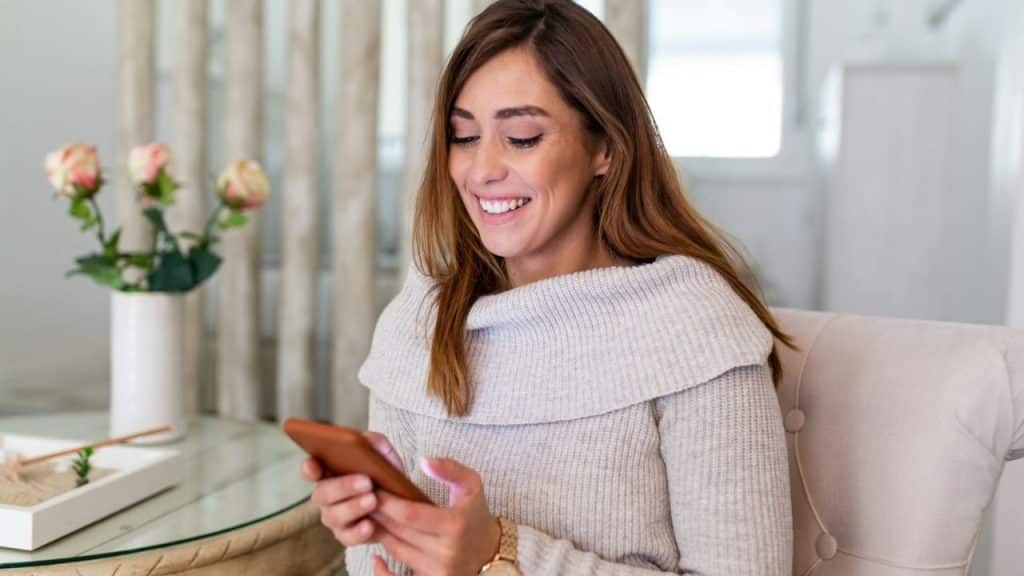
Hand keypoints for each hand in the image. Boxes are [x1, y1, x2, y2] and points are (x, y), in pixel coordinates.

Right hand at [301, 430, 402, 547]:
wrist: (402, 502)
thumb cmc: (384, 474)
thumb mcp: (383, 455)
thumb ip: (375, 443)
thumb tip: (366, 439)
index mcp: (329, 473)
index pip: (311, 470)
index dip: (309, 468)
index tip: (313, 464)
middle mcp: (327, 496)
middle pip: (322, 493)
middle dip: (343, 487)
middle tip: (366, 482)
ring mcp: (335, 517)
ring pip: (333, 516)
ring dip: (353, 507)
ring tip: (373, 500)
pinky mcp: (347, 535)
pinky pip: (347, 537)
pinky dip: (358, 532)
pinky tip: (370, 525)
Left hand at [369, 457, 500, 575]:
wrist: (491, 554)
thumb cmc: (476, 516)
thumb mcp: (472, 485)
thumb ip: (450, 469)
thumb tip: (423, 461)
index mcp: (455, 525)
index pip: (410, 514)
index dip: (387, 503)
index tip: (373, 489)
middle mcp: (446, 551)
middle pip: (398, 532)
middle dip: (377, 514)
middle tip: (362, 499)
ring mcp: (438, 571)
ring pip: (395, 551)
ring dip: (379, 534)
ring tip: (368, 517)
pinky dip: (384, 571)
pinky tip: (376, 558)